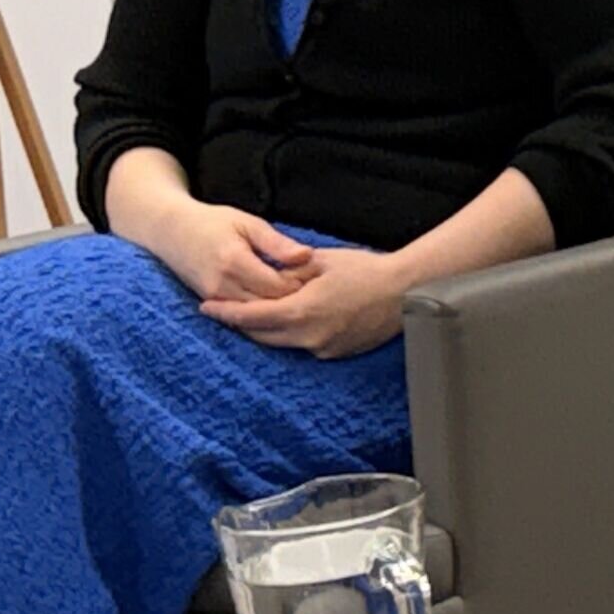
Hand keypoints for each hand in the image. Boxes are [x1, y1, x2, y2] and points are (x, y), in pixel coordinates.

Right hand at [150, 202, 321, 304]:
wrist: (170, 231)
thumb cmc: (213, 222)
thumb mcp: (248, 223)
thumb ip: (276, 243)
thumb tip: (307, 255)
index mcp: (235, 262)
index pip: (279, 287)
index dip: (301, 285)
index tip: (315, 277)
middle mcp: (222, 285)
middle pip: (269, 306)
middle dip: (292, 300)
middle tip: (311, 291)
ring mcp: (213, 298)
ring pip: (255, 316)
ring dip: (276, 309)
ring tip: (296, 297)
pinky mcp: (209, 304)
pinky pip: (240, 316)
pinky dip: (259, 311)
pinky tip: (274, 302)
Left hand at [203, 246, 411, 358]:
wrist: (406, 291)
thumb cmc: (366, 270)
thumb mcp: (321, 261)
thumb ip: (289, 271)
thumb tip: (266, 274)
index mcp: (301, 311)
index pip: (251, 316)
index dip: (226, 313)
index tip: (207, 308)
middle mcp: (308, 336)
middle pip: (261, 335)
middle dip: (242, 323)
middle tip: (225, 311)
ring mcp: (323, 348)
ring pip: (282, 343)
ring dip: (266, 330)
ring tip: (256, 315)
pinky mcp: (336, 352)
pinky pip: (304, 345)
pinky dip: (293, 334)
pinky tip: (293, 320)